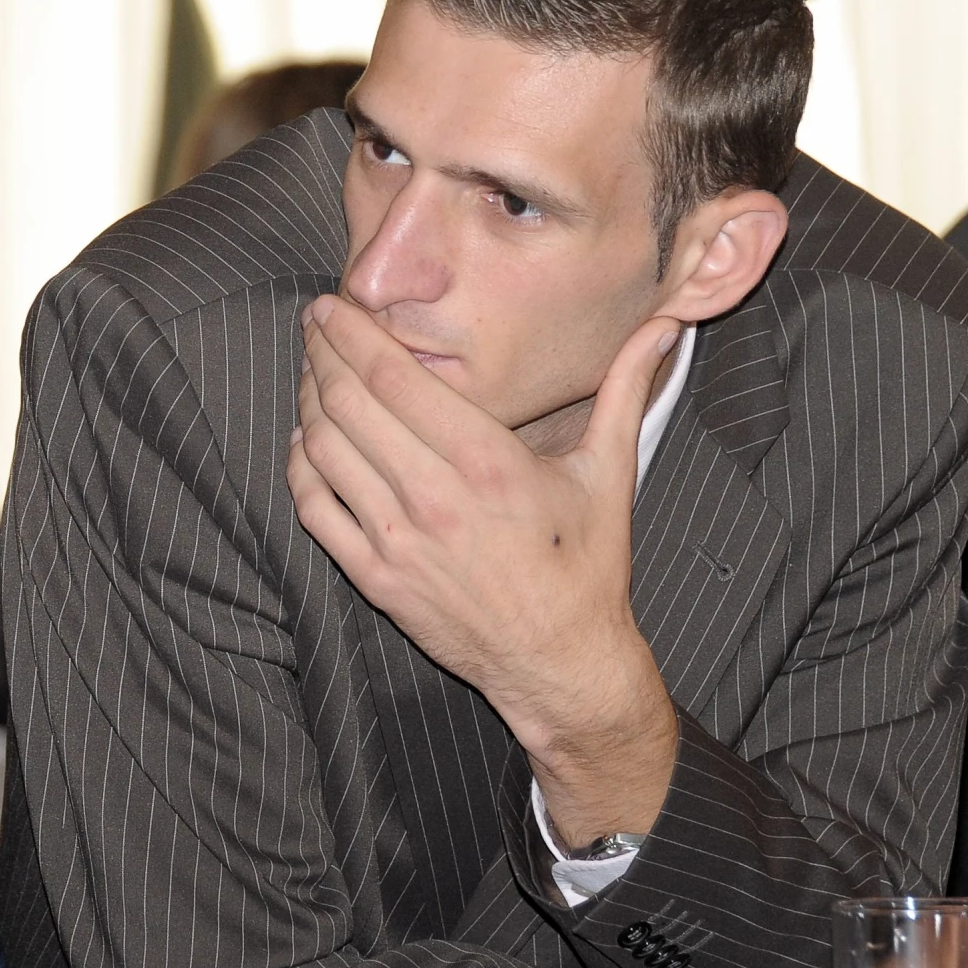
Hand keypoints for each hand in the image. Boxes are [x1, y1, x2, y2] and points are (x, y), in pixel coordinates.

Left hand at [287, 295, 682, 841]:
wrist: (559, 662)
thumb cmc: (586, 565)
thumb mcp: (610, 472)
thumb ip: (628, 389)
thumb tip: (667, 322)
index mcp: (488, 462)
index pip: (395, 379)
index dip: (352, 334)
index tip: (332, 305)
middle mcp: (434, 498)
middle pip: (349, 404)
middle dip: (321, 353)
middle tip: (313, 323)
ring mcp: (397, 541)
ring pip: (324, 451)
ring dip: (308, 403)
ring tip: (311, 372)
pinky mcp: (375, 578)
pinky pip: (314, 509)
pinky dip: (301, 467)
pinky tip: (305, 441)